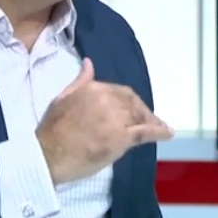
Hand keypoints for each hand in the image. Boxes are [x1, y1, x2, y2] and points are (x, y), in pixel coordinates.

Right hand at [35, 58, 173, 184]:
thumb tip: (89, 62)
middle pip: (133, 103)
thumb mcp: (62, 98)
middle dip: (140, 110)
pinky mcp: (122, 139)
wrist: (49, 154)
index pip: (120, 91)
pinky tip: (168, 133)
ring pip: (140, 117)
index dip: (128, 100)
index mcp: (94, 88)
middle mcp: (109, 100)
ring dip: (150, 120)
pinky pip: (146, 132)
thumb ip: (80, 81)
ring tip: (158, 126)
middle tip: (146, 119)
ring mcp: (117, 120)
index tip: (130, 108)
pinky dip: (159, 131)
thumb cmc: (52, 128)